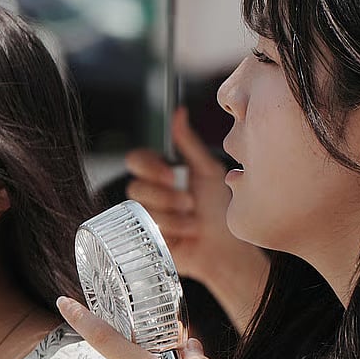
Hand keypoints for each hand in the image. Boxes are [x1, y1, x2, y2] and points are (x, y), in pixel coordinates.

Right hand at [125, 108, 261, 288]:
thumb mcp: (207, 171)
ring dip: (174, 215)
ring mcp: (146, 216)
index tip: (172, 175)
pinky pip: (146, 229)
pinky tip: (185, 234)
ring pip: (143, 209)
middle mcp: (150, 193)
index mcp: (161, 172)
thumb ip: (189, 143)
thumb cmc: (219, 208)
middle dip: (165, 196)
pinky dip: (171, 231)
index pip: (136, 160)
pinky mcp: (145, 237)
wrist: (225, 246)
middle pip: (134, 186)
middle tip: (189, 203)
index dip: (149, 167)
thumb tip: (178, 112)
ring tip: (193, 221)